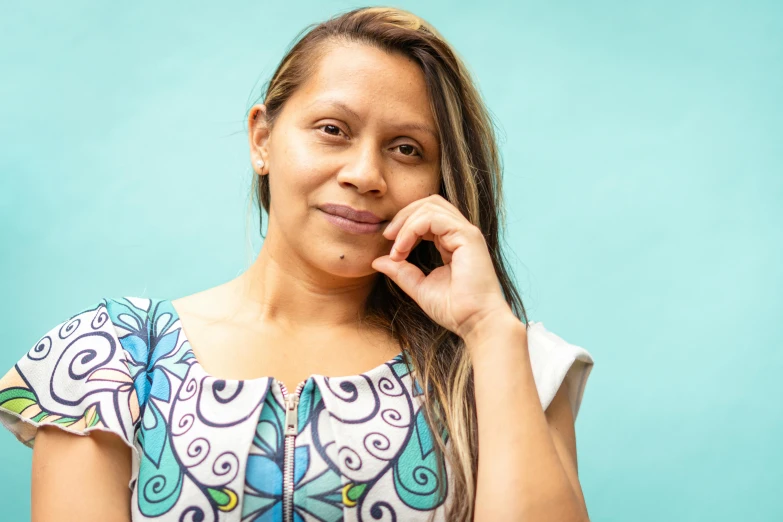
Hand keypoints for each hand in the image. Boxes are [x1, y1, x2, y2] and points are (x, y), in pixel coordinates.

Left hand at [371, 194, 512, 340]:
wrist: (476, 322)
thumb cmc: (455, 310)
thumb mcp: (419, 287)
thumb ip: (401, 272)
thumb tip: (377, 261)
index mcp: (452, 242)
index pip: (427, 216)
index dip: (404, 225)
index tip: (390, 249)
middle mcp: (460, 233)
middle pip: (428, 203)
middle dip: (403, 215)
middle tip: (387, 236)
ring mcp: (466, 232)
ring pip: (430, 206)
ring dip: (406, 223)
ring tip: (395, 247)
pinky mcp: (467, 236)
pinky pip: (433, 218)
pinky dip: (412, 229)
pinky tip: (403, 248)